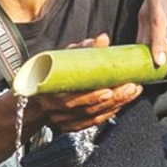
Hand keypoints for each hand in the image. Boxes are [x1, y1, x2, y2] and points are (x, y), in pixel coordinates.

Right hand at [27, 34, 142, 131]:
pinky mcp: (73, 127)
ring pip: (95, 116)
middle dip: (113, 98)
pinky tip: (123, 102)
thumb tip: (103, 39)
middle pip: (88, 108)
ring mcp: (65, 122)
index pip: (73, 98)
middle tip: (130, 86)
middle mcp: (56, 111)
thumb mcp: (62, 58)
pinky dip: (111, 111)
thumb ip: (82, 49)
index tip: (109, 87)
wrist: (34, 97)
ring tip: (132, 91)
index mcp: (50, 93)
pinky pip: (95, 122)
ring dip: (117, 104)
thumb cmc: (48, 74)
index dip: (92, 95)